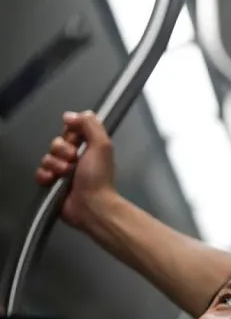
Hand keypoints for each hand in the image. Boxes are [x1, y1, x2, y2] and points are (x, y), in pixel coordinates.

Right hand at [34, 111, 117, 229]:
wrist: (91, 204)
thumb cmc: (98, 176)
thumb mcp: (101, 144)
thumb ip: (91, 125)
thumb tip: (71, 114)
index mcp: (89, 146)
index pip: (71, 130)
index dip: (70, 132)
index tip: (76, 138)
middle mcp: (76, 157)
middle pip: (57, 142)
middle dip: (63, 149)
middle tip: (73, 159)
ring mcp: (63, 171)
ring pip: (47, 157)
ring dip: (56, 164)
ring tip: (67, 174)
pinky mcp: (52, 183)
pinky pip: (39, 172)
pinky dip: (45, 175)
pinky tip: (53, 181)